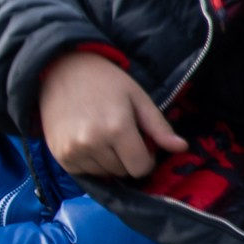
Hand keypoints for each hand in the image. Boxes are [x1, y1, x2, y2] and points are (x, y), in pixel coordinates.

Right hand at [39, 51, 185, 178]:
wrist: (62, 69)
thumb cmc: (105, 81)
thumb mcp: (137, 98)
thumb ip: (159, 127)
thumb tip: (182, 148)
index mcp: (117, 129)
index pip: (140, 168)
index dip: (146, 159)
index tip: (140, 144)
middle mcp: (93, 143)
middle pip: (122, 172)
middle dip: (126, 158)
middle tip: (119, 134)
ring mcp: (73, 151)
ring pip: (104, 174)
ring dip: (108, 161)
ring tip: (101, 136)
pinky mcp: (60, 156)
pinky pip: (84, 173)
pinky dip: (90, 162)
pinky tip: (86, 140)